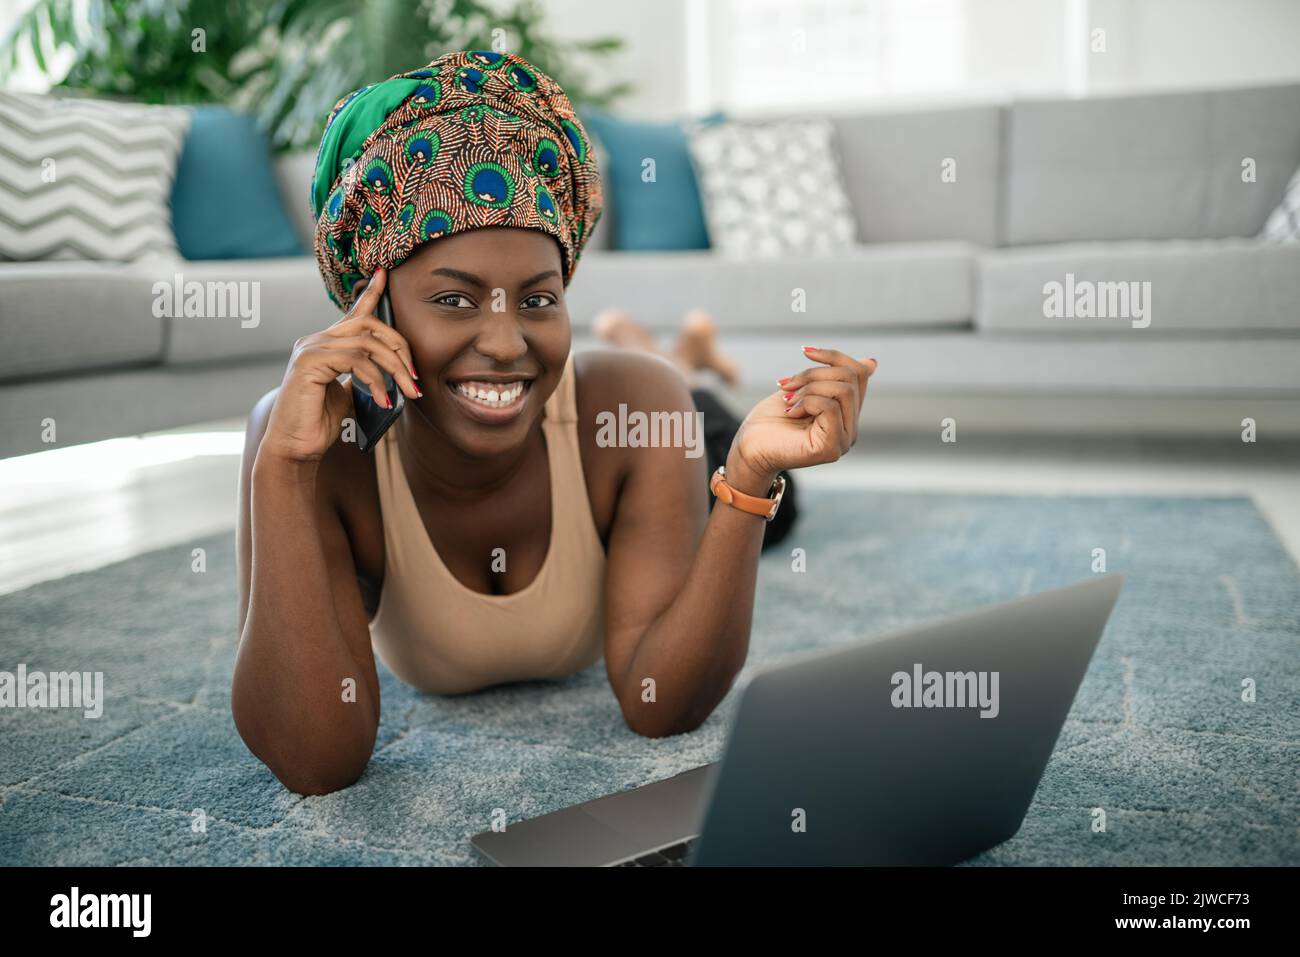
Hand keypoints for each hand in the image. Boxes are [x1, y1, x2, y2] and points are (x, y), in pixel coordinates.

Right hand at [259, 267, 421, 463]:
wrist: (296, 448)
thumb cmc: (320, 423)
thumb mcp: (350, 394)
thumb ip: (365, 376)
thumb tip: (394, 373)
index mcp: (327, 345)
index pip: (352, 312)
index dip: (370, 293)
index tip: (384, 274)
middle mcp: (316, 340)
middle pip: (369, 325)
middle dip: (399, 348)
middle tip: (414, 378)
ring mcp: (310, 349)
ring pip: (366, 343)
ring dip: (393, 369)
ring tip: (406, 393)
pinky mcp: (308, 363)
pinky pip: (354, 361)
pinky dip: (375, 380)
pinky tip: (382, 400)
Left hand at [728, 346, 877, 482]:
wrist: (749, 447)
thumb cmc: (772, 420)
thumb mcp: (804, 390)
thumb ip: (832, 379)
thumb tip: (872, 362)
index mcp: (846, 413)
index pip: (858, 374)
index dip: (833, 356)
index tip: (805, 351)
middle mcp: (851, 428)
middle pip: (850, 379)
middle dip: (813, 373)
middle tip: (786, 384)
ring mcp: (844, 440)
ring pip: (842, 391)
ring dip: (808, 388)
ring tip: (787, 400)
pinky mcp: (832, 448)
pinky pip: (830, 408)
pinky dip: (806, 402)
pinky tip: (790, 412)